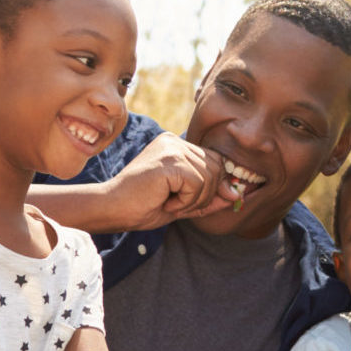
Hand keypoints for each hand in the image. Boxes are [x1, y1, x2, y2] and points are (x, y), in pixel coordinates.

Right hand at [104, 135, 238, 231]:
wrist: (113, 208)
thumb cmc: (143, 205)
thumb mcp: (184, 203)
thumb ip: (209, 197)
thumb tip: (237, 194)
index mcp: (176, 145)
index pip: (215, 160)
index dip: (216, 185)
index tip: (199, 204)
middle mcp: (174, 141)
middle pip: (217, 167)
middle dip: (206, 195)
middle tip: (180, 206)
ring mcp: (171, 148)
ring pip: (209, 177)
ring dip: (194, 200)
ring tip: (170, 203)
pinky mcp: (169, 161)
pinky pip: (197, 184)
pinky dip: (186, 201)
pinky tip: (166, 202)